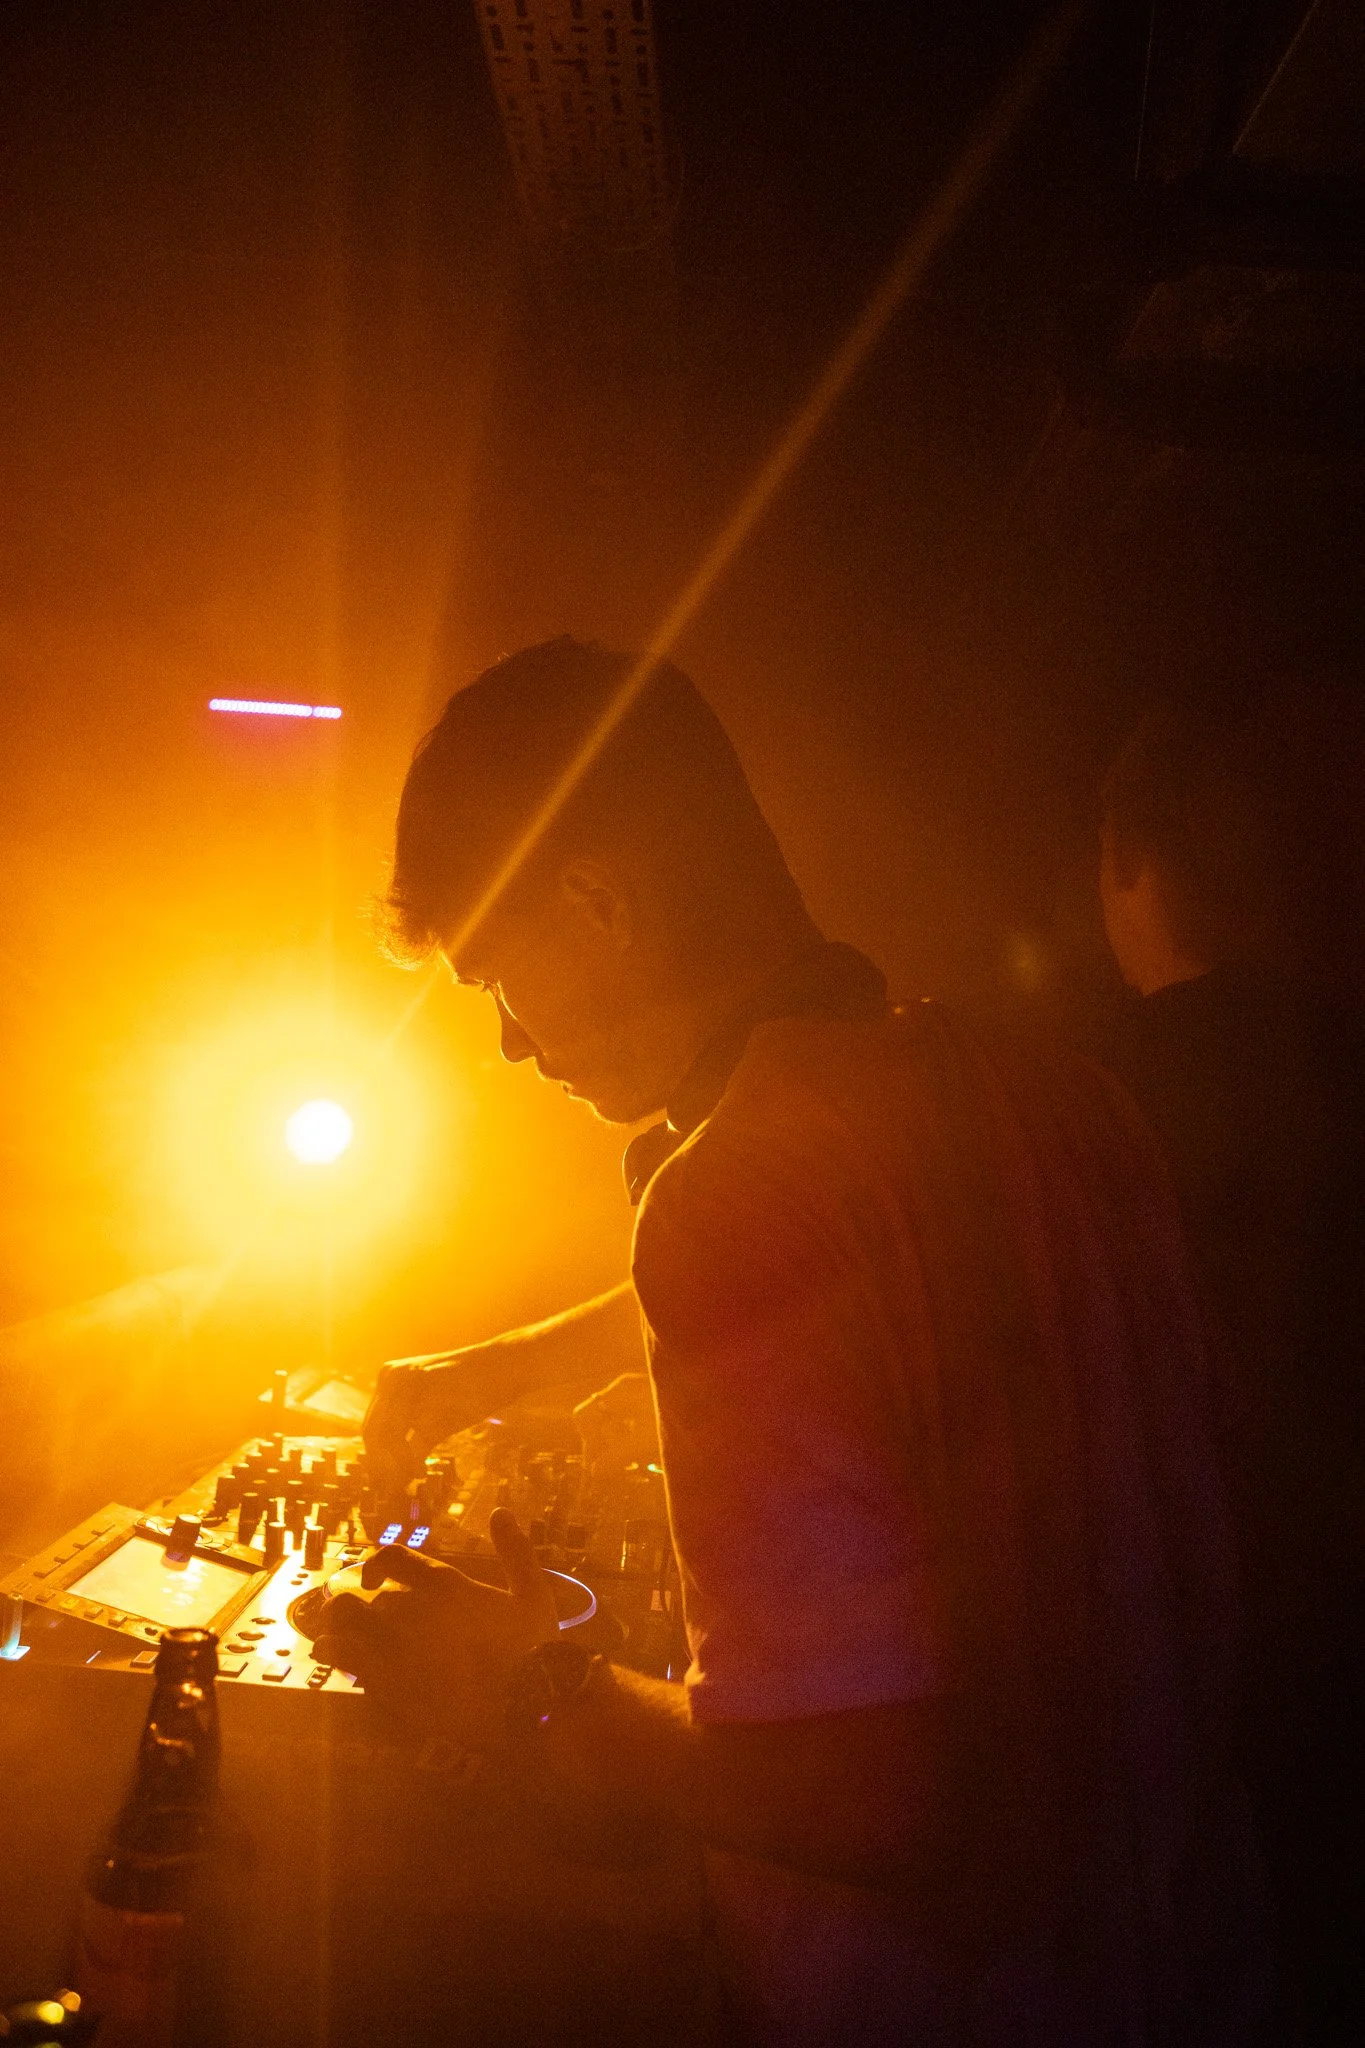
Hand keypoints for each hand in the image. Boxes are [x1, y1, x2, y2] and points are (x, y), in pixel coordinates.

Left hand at [313, 1509, 558, 1750]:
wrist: (525, 1709)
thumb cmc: (532, 1650)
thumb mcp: (535, 1594)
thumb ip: (516, 1551)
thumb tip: (501, 1512)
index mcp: (444, 1585)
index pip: (391, 1559)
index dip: (375, 1565)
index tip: (373, 1581)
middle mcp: (413, 1613)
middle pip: (354, 1600)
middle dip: (343, 1606)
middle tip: (343, 1614)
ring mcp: (398, 1651)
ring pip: (343, 1632)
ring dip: (334, 1632)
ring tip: (332, 1639)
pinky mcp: (392, 1686)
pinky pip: (350, 1666)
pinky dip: (340, 1659)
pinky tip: (340, 1660)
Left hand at [363, 1353, 489, 1494]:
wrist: (504, 1366)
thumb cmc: (472, 1394)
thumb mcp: (435, 1422)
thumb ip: (413, 1443)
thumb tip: (394, 1479)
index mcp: (389, 1379)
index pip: (370, 1427)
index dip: (376, 1459)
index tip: (384, 1484)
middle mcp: (391, 1376)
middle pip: (373, 1432)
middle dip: (382, 1464)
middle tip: (395, 1487)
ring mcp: (406, 1378)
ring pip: (386, 1434)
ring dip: (397, 1462)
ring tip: (412, 1477)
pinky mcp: (425, 1384)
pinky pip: (412, 1429)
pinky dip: (412, 1455)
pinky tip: (420, 1469)